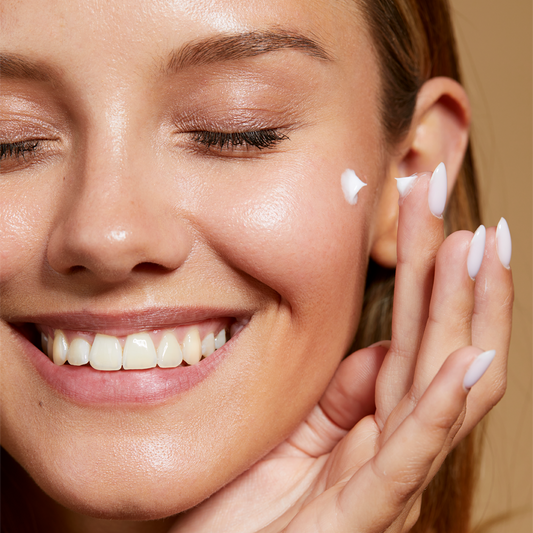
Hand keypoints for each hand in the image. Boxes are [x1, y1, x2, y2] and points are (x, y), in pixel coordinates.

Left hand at [170, 173, 512, 532]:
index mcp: (376, 420)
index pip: (413, 332)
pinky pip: (411, 454)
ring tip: (480, 255)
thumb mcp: (294, 429)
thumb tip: (384, 348)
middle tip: (463, 209)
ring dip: (465, 318)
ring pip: (441, 387)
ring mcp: (387, 478)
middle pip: (438, 346)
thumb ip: (342, 395)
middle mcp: (394, 442)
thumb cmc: (250, 499)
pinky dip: (443, 406)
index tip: (424, 209)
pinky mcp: (365, 512)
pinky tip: (469, 359)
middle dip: (455, 275)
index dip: (425, 271)